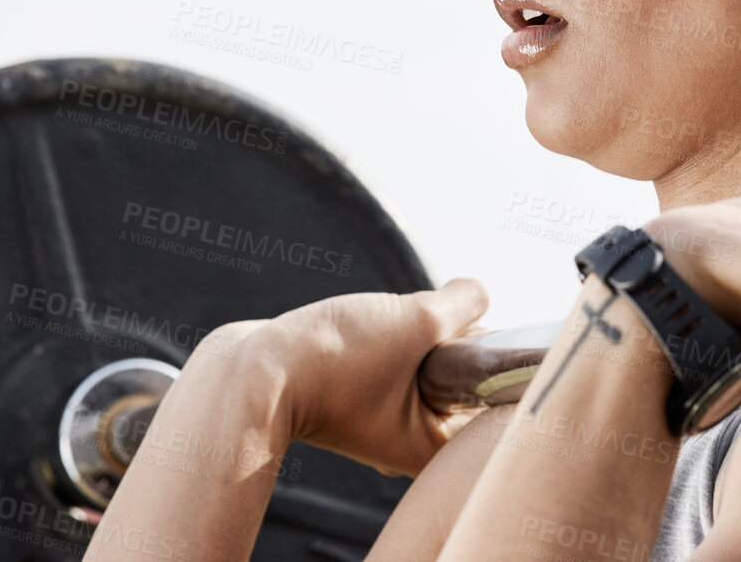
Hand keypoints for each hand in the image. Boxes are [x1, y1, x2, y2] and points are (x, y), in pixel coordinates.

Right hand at [205, 278, 489, 476]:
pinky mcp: (360, 395)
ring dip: (417, 330)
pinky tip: (364, 328)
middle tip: (417, 324)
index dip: (486, 350)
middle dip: (448, 337)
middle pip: (462, 376)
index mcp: (434, 446)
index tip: (466, 327)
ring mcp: (384, 420)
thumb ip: (464, 305)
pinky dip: (391, 333)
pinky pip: (397, 356)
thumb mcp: (418, 321)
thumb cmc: (334, 360)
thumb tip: (480, 293)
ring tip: (380, 328)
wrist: (249, 370)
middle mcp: (411, 442)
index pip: (491, 395)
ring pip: (428, 358)